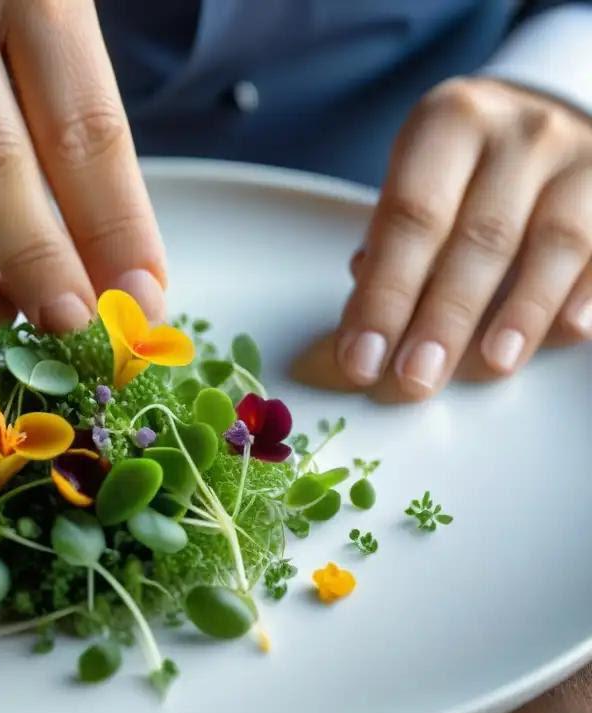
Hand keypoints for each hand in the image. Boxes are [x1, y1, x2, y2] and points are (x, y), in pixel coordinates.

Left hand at [337, 77, 591, 398]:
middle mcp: (518, 132)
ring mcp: (581, 156)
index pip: (409, 217)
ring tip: (493, 364)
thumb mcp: (420, 177)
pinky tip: (571, 331)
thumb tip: (366, 320)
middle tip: (416, 377)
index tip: (361, 358)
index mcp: (449, 122)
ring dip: (522, 311)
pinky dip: (589, 292)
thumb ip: (393, 242)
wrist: (544, 117)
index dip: (384, 295)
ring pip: (554, 242)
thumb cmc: (466, 164)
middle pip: (479, 236)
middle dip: (444, 317)